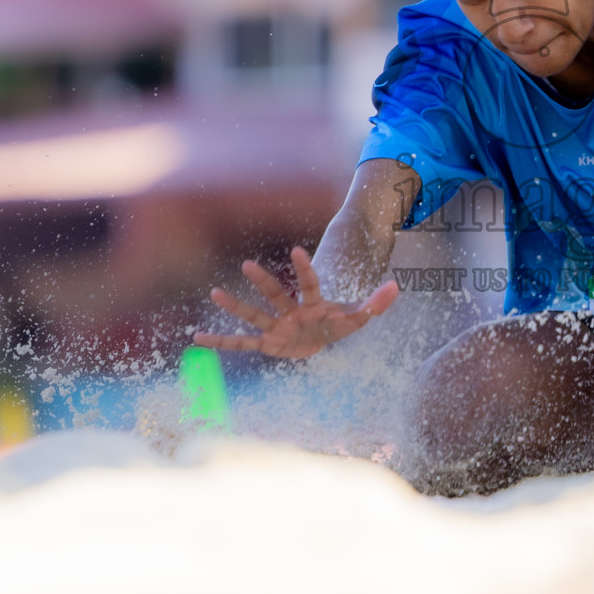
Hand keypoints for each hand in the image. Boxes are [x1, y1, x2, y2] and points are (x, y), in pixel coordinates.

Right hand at [193, 246, 399, 358]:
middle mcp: (291, 311)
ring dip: (235, 306)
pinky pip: (241, 343)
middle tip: (246, 265)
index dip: (305, 269)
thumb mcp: (360, 317)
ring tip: (214, 293)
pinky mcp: (268, 343)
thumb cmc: (339, 322)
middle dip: (263, 282)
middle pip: (276, 295)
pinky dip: (221, 343)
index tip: (296, 250)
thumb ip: (376, 304)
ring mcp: (277, 326)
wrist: (322, 334)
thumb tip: (396, 288)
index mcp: (314, 303)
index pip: (310, 284)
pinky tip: (197, 338)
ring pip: (254, 315)